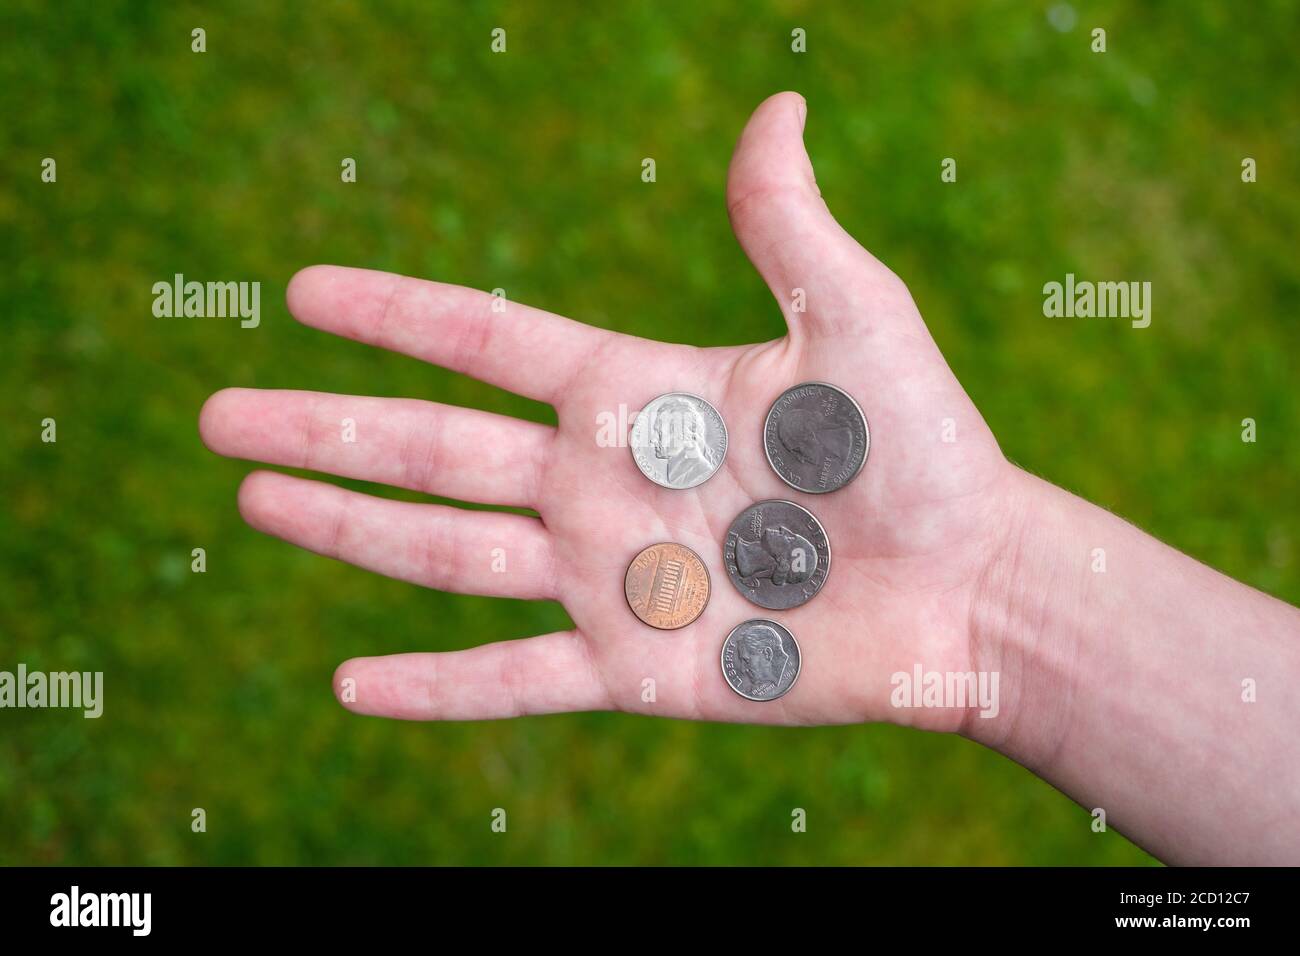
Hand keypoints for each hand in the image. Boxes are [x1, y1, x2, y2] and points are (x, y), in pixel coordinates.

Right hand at [199, 92, 1019, 725]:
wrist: (972, 587)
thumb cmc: (923, 448)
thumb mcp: (854, 318)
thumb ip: (785, 225)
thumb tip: (777, 104)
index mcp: (636, 393)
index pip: (484, 343)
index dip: (393, 316)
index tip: (302, 292)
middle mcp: (601, 482)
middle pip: (432, 451)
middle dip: (324, 429)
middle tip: (219, 413)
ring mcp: (608, 578)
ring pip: (446, 556)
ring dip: (346, 528)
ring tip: (253, 497)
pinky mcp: (635, 667)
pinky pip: (512, 679)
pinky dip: (434, 688)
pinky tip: (350, 685)